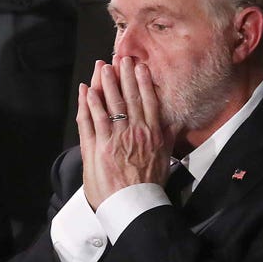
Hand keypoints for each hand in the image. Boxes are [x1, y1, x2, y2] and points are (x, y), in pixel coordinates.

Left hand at [77, 57, 177, 209]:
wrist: (135, 204)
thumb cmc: (150, 183)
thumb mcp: (165, 157)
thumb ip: (167, 136)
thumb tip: (175, 119)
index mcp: (152, 133)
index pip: (148, 101)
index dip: (142, 81)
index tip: (139, 66)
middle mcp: (135, 131)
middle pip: (128, 97)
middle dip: (123, 75)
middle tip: (120, 57)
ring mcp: (116, 138)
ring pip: (109, 104)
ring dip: (105, 84)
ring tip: (102, 67)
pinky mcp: (99, 147)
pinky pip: (92, 120)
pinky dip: (89, 104)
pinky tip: (87, 90)